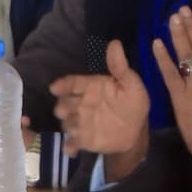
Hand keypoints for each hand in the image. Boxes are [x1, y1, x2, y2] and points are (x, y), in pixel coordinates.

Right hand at [50, 40, 150, 169]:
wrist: (137, 132)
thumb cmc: (133, 105)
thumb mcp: (132, 84)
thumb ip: (120, 67)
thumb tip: (115, 42)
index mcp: (91, 87)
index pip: (73, 83)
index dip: (63, 85)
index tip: (55, 88)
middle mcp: (81, 103)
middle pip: (65, 103)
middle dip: (62, 107)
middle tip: (65, 110)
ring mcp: (80, 122)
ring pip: (67, 122)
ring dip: (68, 125)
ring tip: (76, 128)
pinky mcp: (82, 140)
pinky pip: (72, 143)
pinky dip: (70, 146)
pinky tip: (72, 148)